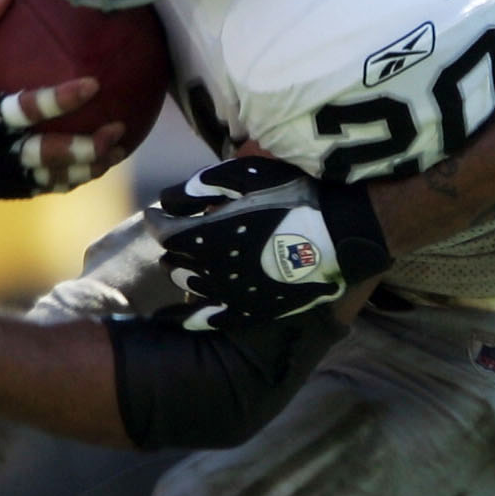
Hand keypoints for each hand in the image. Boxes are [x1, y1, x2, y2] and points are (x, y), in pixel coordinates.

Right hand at [0, 0, 117, 200]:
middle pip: (44, 155)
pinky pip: (41, 186)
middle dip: (83, 148)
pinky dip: (68, 178)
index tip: (94, 83)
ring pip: (49, 178)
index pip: (26, 109)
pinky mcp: (0, 190)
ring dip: (86, 168)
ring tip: (118, 152)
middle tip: (117, 130)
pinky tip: (95, 164)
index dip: (59, 99)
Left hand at [144, 156, 392, 329]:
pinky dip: (199, 314)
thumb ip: (200, 188)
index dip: (157, 222)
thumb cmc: (292, 194)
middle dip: (173, 248)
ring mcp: (232, 293)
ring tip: (189, 265)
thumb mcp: (244, 176)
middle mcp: (213, 268)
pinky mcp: (252, 310)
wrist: (338, 231)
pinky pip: (214, 319)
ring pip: (191, 288)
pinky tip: (193, 314)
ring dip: (186, 274)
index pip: (164, 233)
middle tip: (179, 238)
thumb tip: (167, 200)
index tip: (156, 215)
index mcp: (207, 235)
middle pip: (175, 262)